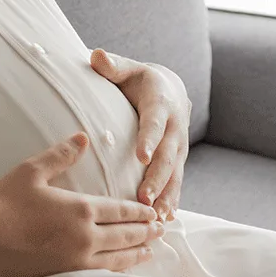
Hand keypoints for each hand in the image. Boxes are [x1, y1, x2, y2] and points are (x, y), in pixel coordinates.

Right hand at [0, 132, 163, 276]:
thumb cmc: (3, 204)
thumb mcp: (31, 171)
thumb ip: (61, 155)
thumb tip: (83, 138)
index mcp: (81, 209)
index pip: (121, 210)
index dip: (140, 211)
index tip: (154, 211)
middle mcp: (85, 237)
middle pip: (125, 235)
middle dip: (145, 231)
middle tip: (161, 229)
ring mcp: (77, 260)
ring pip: (117, 258)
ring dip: (137, 252)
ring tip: (150, 250)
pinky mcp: (65, 275)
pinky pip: (101, 273)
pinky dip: (118, 269)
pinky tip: (122, 268)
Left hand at [89, 49, 191, 221]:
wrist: (170, 90)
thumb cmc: (138, 80)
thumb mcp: (127, 69)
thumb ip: (112, 66)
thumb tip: (96, 56)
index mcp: (161, 103)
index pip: (155, 122)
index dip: (150, 139)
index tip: (141, 157)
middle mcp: (175, 127)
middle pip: (168, 156)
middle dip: (157, 178)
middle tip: (143, 198)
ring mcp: (179, 147)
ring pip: (175, 174)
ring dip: (166, 196)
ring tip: (156, 217)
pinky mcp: (178, 161)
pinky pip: (176, 183)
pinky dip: (172, 201)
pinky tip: (165, 220)